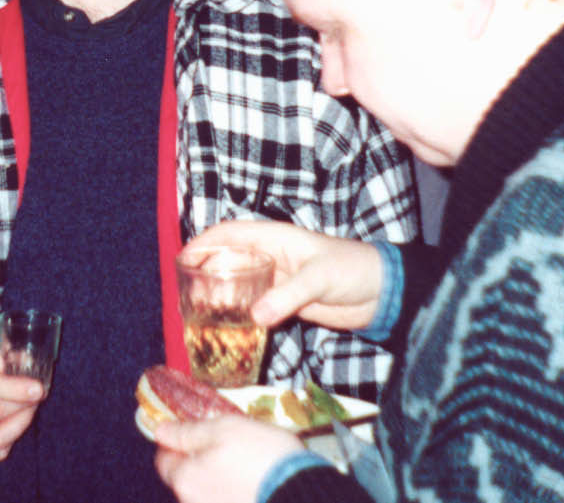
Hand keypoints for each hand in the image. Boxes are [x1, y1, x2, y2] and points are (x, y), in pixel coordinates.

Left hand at [154, 416, 305, 502]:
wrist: (302, 494)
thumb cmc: (264, 459)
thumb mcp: (224, 428)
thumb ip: (188, 431)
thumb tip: (161, 431)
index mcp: (185, 478)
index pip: (164, 459)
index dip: (177, 442)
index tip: (195, 432)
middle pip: (185, 478)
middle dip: (200, 461)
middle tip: (227, 446)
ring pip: (206, 492)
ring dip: (219, 478)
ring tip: (247, 466)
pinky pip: (225, 501)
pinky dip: (233, 493)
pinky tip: (253, 484)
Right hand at [185, 221, 382, 329]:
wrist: (382, 293)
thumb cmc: (353, 270)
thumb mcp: (320, 278)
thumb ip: (288, 296)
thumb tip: (255, 317)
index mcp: (275, 238)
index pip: (230, 234)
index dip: (203, 243)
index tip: (181, 260)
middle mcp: (270, 257)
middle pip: (227, 259)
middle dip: (204, 272)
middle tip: (183, 295)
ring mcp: (276, 281)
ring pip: (237, 284)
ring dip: (219, 296)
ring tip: (197, 314)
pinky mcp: (284, 303)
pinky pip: (253, 306)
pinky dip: (238, 314)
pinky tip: (226, 328)